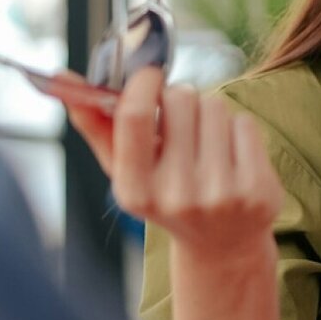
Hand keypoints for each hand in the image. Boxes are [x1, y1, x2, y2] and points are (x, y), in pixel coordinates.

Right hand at [43, 67, 281, 262]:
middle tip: (179, 120)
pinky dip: (237, 129)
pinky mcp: (258, 190)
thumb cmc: (165, 194)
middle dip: (179, 98)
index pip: (134, 117)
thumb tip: (62, 77)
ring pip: (215, 107)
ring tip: (204, 143)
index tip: (150, 75)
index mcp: (134, 192)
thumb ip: (95, 124)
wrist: (222, 244)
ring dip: (209, 113)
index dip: (143, 84)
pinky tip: (231, 156)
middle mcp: (177, 197)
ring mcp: (222, 195)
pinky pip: (245, 124)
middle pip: (180, 100)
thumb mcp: (126, 170)